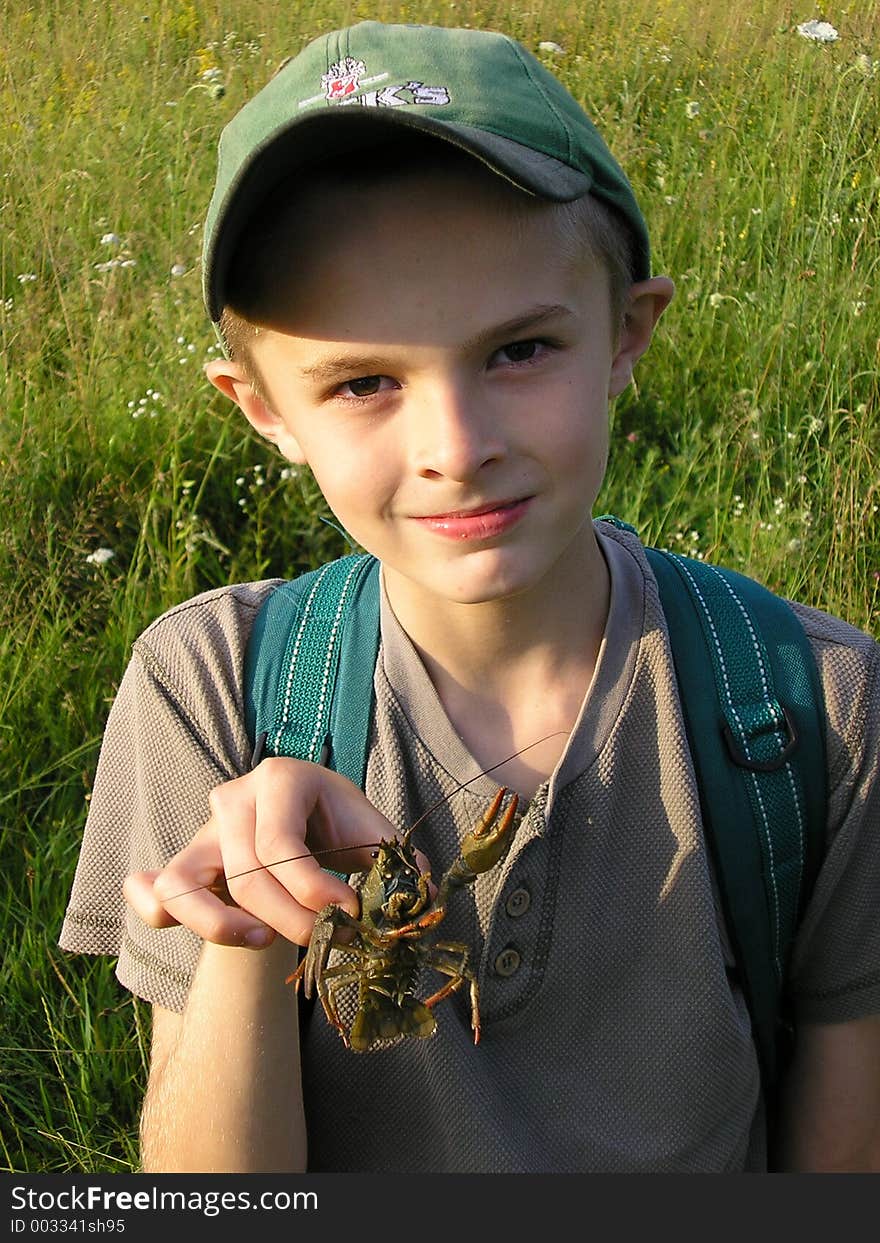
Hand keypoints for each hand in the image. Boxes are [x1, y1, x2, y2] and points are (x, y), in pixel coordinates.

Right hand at [123, 758, 407, 947]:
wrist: (308, 819)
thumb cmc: (341, 826)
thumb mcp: (374, 833)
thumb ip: (401, 862)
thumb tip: (424, 896)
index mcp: (281, 778)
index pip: (280, 845)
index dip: (313, 890)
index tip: (350, 916)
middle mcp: (232, 798)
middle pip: (244, 875)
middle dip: (289, 920)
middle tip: (328, 941)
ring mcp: (201, 832)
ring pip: (182, 885)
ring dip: (220, 925)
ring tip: (263, 942)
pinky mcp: (182, 863)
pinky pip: (153, 892)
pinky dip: (155, 911)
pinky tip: (183, 926)